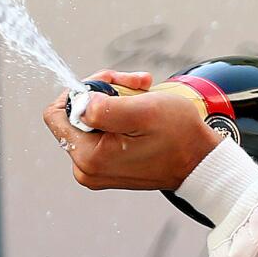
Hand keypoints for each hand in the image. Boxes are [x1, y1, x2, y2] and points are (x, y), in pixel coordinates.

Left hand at [42, 70, 223, 190]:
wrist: (200, 161)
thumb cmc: (179, 136)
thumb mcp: (144, 112)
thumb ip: (103, 108)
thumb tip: (78, 102)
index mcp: (88, 156)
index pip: (57, 112)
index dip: (83, 90)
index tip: (112, 86)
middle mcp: (85, 168)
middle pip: (74, 115)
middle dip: (103, 93)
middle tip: (134, 86)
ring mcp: (95, 171)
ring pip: (88, 122)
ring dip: (113, 102)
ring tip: (142, 97)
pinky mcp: (106, 168)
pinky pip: (99, 134)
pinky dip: (118, 118)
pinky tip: (140, 114)